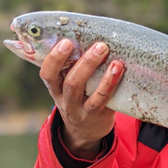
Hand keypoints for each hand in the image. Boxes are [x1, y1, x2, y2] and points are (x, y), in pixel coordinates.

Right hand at [40, 39, 124, 158]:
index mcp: (55, 88)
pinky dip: (112, 84)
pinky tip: (120, 71)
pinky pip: (105, 100)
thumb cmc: (78, 98)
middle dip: (85, 63)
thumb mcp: (67, 87)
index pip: (47, 74)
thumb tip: (85, 34)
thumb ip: (70, 67)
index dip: (54, 58)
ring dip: (103, 75)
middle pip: (71, 82)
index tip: (66, 42)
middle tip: (100, 46)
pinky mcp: (98, 116)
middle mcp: (66, 100)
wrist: (85, 133)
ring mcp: (82, 110)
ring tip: (114, 59)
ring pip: (89, 93)